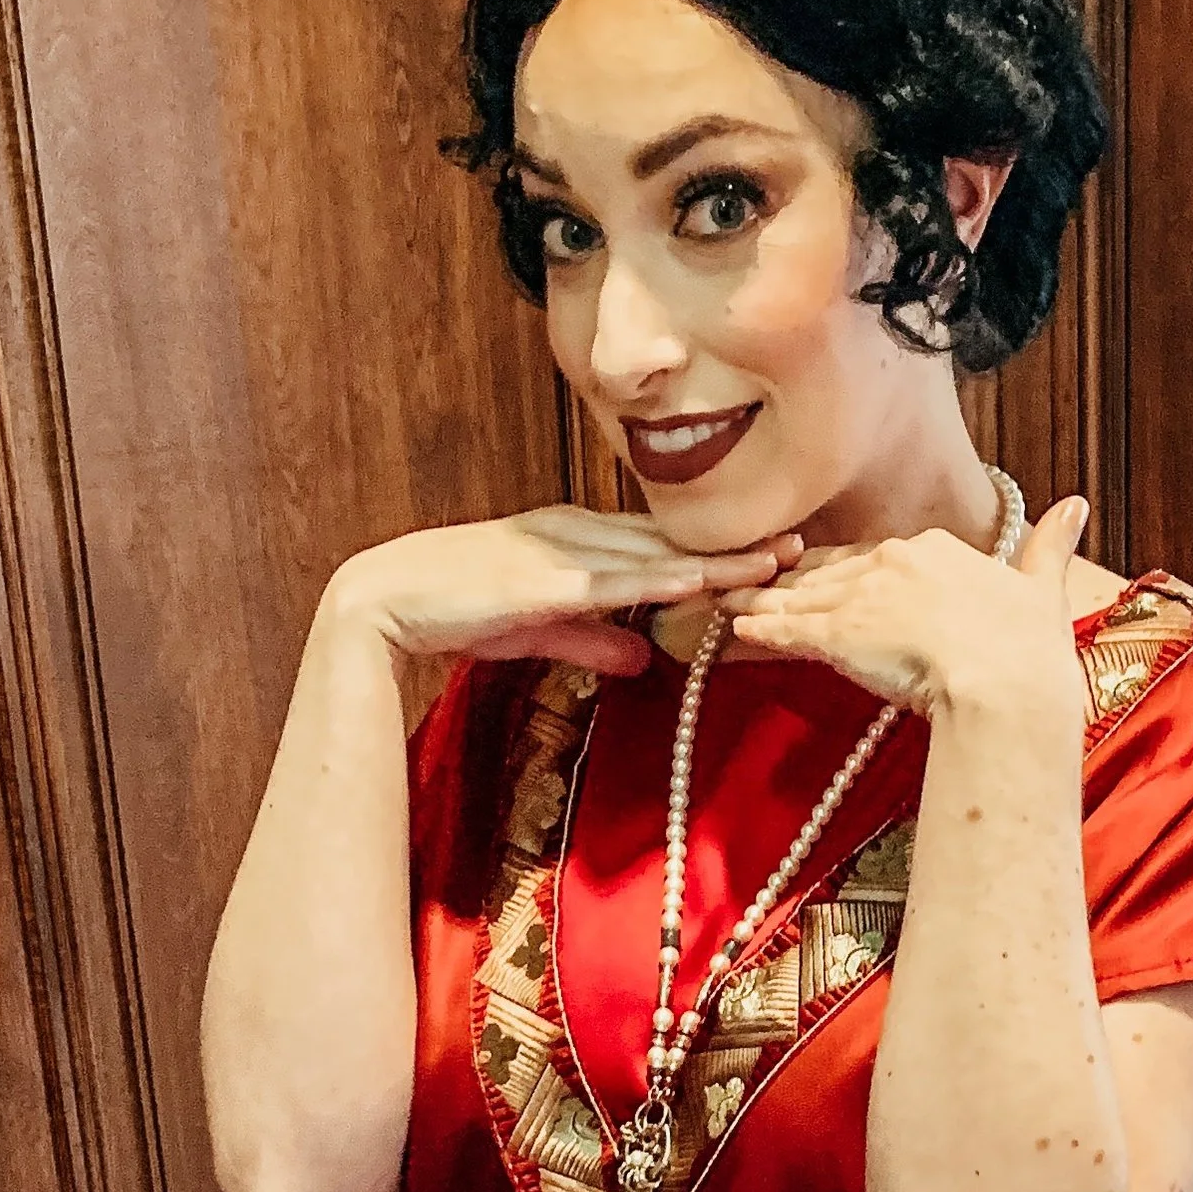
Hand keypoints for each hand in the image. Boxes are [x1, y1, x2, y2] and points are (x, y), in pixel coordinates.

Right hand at [322, 506, 804, 680]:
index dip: (722, 551)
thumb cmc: (459, 610)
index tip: (775, 556)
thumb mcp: (542, 630)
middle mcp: (579, 533)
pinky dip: (659, 579)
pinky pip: (614, 579)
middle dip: (739, 547)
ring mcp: (562, 550)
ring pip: (656, 554)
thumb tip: (647, 658)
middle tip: (806, 550)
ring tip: (775, 565)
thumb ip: (595, 640)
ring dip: (717, 560)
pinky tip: (699, 582)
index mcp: (581, 542)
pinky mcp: (543, 578)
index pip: (665, 545)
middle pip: (675, 541)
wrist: (387, 599)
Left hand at [724, 495, 1092, 714]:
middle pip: (834, 572)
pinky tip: (738, 631)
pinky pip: (788, 628)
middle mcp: (892, 562)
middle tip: (764, 587)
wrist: (1005, 683)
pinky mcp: (836, 635)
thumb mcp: (1041, 590)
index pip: (879, 558)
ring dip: (768, 602)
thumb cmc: (1028, 649)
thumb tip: (1077, 507)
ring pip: (804, 597)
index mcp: (937, 550)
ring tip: (733, 604)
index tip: (835, 582)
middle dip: (799, 583)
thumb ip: (1050, 549)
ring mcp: (860, 597)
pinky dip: (761, 628)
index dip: (854, 573)